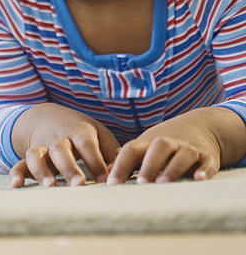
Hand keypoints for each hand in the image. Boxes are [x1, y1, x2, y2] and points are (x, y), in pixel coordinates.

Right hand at [9, 103, 119, 187]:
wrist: (47, 117)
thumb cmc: (82, 132)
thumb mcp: (99, 134)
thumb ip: (112, 153)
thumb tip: (125, 174)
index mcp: (79, 131)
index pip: (87, 144)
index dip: (95, 161)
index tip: (105, 180)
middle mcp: (58, 138)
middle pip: (61, 149)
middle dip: (69, 167)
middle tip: (79, 184)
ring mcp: (41, 146)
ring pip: (38, 155)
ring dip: (42, 170)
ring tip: (49, 186)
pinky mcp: (28, 156)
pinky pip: (19, 163)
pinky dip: (16, 173)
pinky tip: (17, 185)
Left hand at [107, 108, 224, 184]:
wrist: (200, 126)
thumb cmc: (163, 144)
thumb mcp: (145, 147)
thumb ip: (127, 160)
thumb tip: (103, 175)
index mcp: (149, 142)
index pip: (132, 150)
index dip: (121, 165)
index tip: (111, 183)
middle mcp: (169, 143)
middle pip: (159, 147)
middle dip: (149, 165)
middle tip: (141, 182)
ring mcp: (189, 149)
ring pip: (182, 154)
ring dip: (173, 168)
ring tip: (163, 183)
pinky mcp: (208, 158)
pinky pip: (206, 163)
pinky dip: (203, 170)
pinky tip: (198, 179)